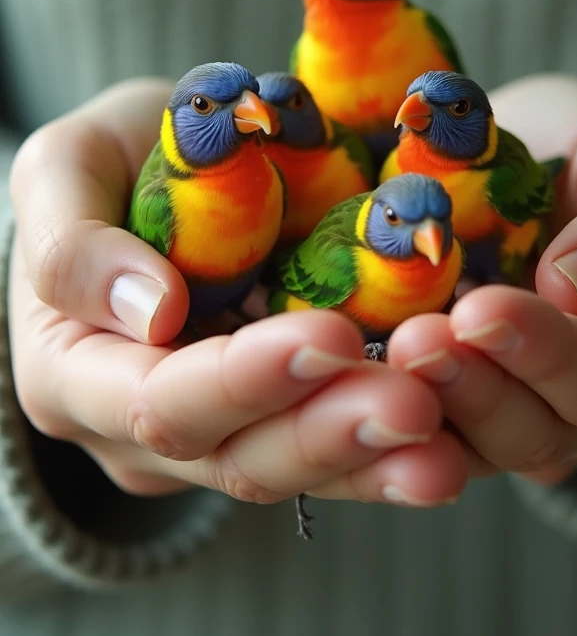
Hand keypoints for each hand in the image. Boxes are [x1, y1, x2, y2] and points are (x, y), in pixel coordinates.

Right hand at [8, 80, 465, 508]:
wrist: (154, 183)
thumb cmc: (103, 167)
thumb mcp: (63, 171)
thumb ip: (73, 243)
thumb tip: (150, 314)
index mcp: (74, 375)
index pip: (156, 400)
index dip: (241, 378)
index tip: (326, 337)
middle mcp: (143, 431)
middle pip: (236, 455)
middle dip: (327, 431)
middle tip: (413, 402)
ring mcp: (217, 434)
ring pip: (296, 468)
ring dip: (374, 459)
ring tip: (447, 445)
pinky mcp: (277, 419)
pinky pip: (334, 452)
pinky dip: (390, 453)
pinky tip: (455, 448)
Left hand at [386, 74, 576, 484]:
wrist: (532, 167)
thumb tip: (576, 288)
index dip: (547, 352)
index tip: (479, 311)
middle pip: (546, 430)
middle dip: (474, 388)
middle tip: (413, 342)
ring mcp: (539, 416)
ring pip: (483, 449)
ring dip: (429, 409)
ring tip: (382, 357)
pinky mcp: (473, 414)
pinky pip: (436, 436)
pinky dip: (396, 411)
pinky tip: (356, 381)